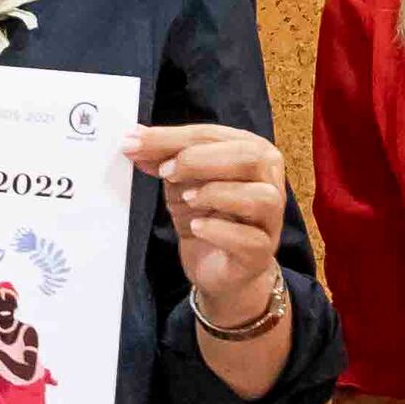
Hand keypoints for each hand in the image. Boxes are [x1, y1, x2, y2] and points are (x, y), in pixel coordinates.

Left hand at [127, 121, 288, 331]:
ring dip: (217, 193)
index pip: (214, 135)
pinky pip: (250, 239)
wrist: (218, 268)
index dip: (172, 137)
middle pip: (249, 157)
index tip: (135, 142)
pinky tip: (197, 227)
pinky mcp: (261, 253)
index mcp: (252, 153)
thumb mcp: (180, 182)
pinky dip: (220, 231)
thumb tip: (134, 141)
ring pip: (260, 197)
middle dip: (200, 159)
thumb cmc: (205, 216)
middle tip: (165, 172)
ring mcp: (270, 220)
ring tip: (187, 199)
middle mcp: (270, 182)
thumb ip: (163, 158)